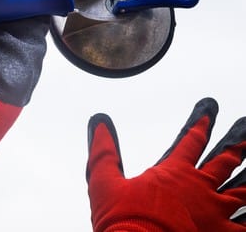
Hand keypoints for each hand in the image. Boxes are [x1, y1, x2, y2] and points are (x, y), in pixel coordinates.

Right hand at [86, 97, 245, 231]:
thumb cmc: (122, 221)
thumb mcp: (103, 182)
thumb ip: (103, 152)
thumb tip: (99, 125)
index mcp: (173, 173)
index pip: (191, 141)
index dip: (201, 124)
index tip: (209, 111)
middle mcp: (199, 188)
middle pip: (225, 162)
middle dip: (237, 148)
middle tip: (245, 136)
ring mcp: (215, 213)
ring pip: (243, 192)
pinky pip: (244, 225)